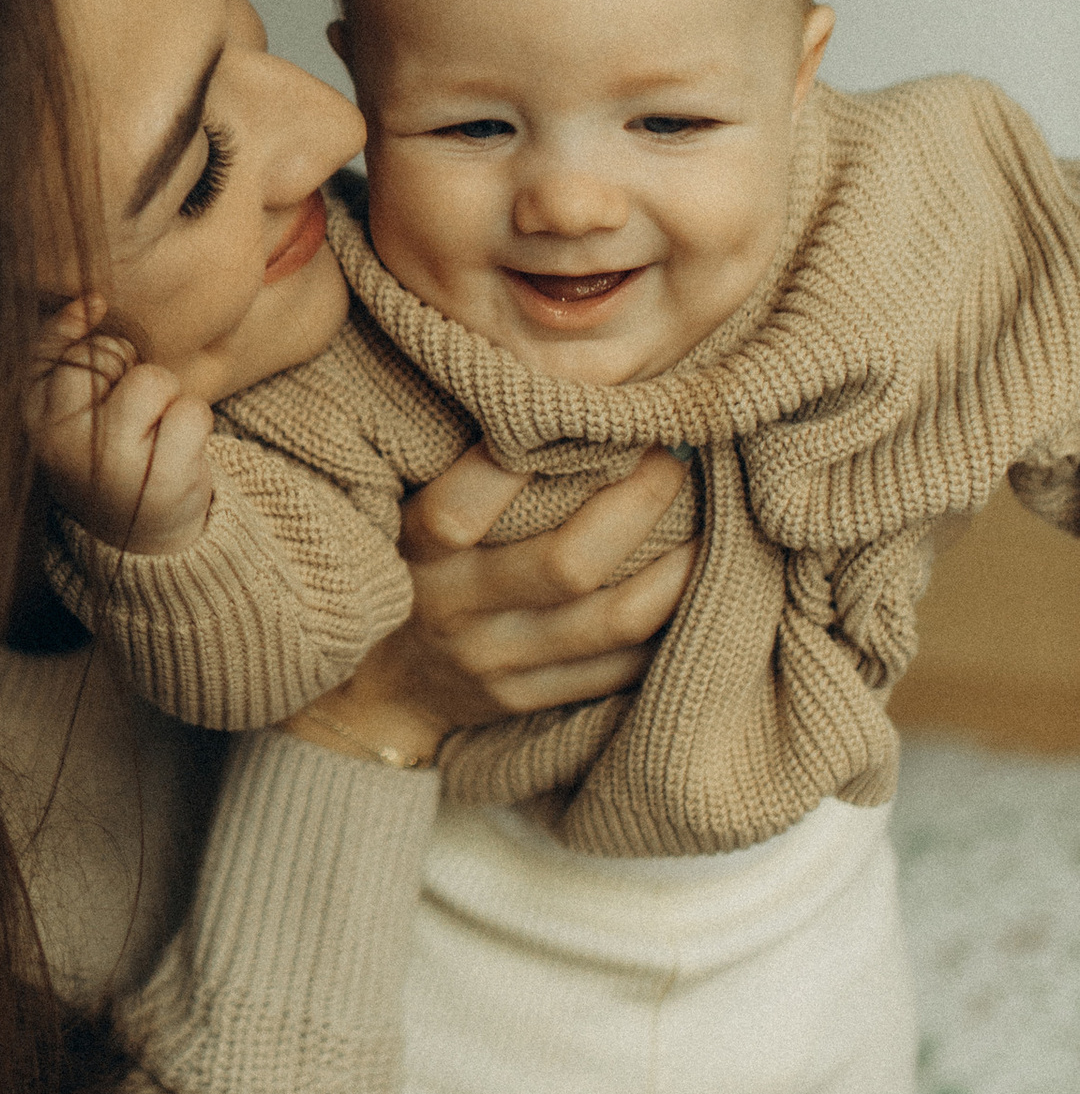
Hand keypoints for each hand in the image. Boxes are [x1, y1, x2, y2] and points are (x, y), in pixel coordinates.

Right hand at [27, 297, 212, 559]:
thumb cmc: (104, 451)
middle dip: (127, 367)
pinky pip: (193, 412)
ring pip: (154, 380)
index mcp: (35, 422)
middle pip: (108, 354)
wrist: (141, 536)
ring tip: (153, 430)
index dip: (84, 331)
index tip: (96, 318)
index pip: (56, 346)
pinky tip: (177, 451)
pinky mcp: (165, 484)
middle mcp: (65, 447)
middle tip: (125, 411)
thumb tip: (91, 299)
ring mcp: (114, 469)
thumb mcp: (66, 404)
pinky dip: (195, 423)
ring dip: (166, 396)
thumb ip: (63, 349)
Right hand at [297, 445, 695, 762]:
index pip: (461, 508)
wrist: (381, 688)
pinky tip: (694, 583)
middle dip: (636, 503)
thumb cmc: (406, 568)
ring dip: (677, 568)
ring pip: (612, 621)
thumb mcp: (402, 513)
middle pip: (567, 564)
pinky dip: (668, 624)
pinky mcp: (530, 701)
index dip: (524, 459)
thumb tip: (555, 392)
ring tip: (711, 518)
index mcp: (415, 554)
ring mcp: (497, 664)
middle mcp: (455, 611)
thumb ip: (463, 469)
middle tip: (672, 456)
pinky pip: (621, 669)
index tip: (589, 413)